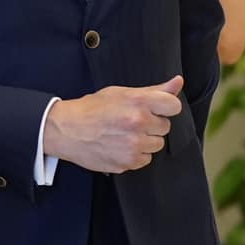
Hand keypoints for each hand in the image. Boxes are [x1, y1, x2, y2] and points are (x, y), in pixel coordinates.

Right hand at [44, 76, 184, 173]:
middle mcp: (138, 123)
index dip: (165, 107)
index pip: (173, 106)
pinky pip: (145, 160)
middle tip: (130, 121)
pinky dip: (135, 155)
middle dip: (151, 125)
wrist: (66, 130)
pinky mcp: (127, 162)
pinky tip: (119, 146)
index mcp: (137, 102)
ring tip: (124, 134)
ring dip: (145, 141)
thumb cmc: (92, 109)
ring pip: (156, 145)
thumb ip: (153, 90)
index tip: (154, 109)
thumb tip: (178, 82)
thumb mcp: (120, 92)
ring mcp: (133, 145)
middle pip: (165, 127)